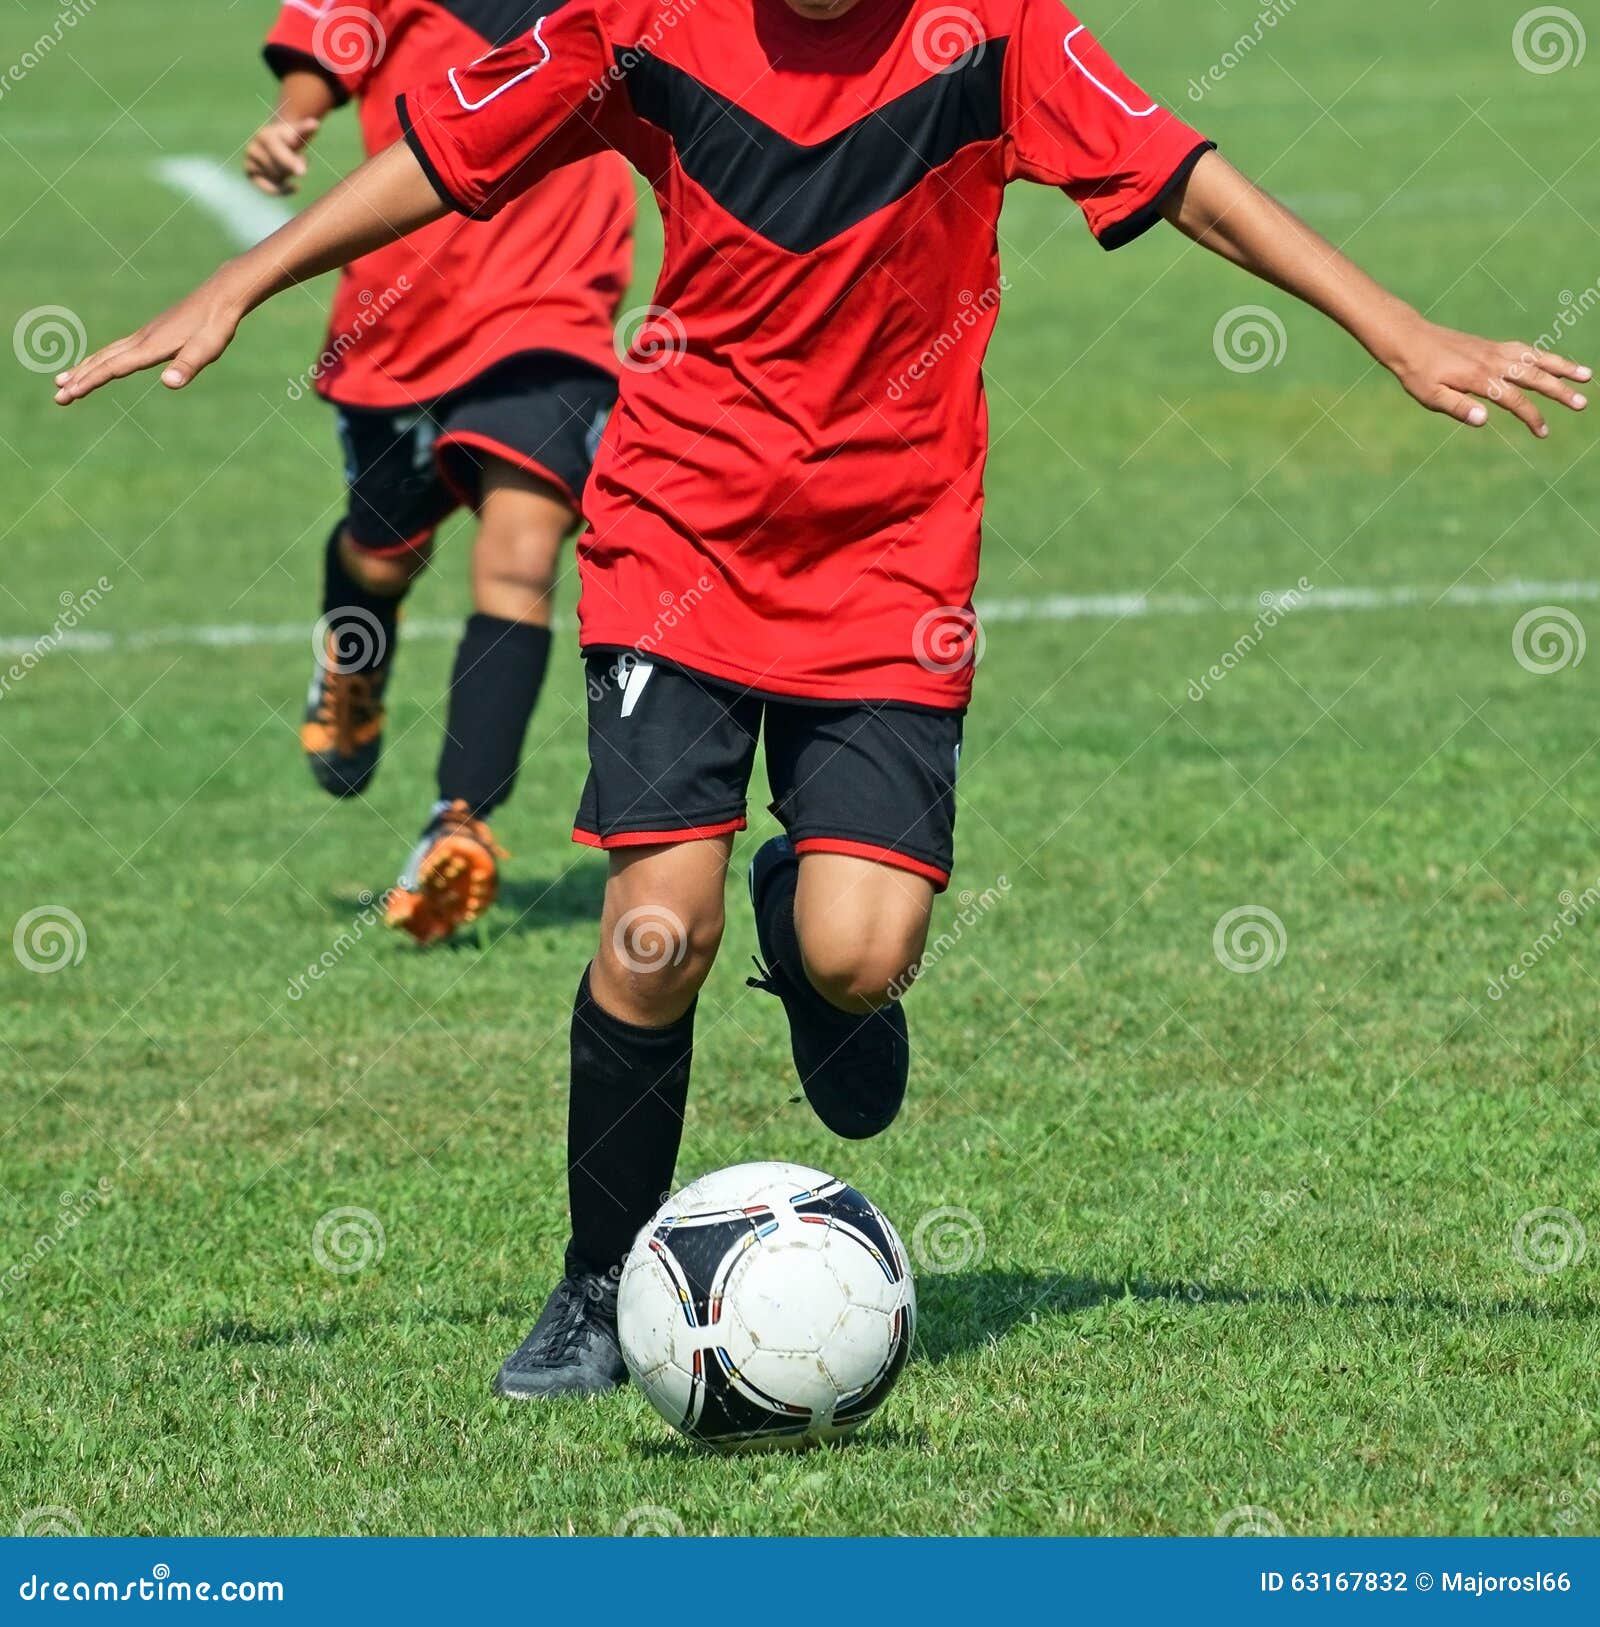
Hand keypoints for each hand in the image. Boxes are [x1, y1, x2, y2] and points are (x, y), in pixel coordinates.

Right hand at [54, 271, 248, 404]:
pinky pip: (117, 350)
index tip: (68, 394)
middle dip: (79, 380)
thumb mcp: (207, 350)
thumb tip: (170, 383)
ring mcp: (143, 335)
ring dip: (84, 369)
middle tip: (57, 397)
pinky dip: (101, 359)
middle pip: (101, 362)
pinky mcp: (150, 334)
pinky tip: (99, 365)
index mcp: (150, 347)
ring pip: (106, 354)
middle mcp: (140, 340)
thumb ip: (187, 366)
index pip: (112, 368)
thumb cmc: (216, 325)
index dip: (90, 382)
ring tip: (63, 380)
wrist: (220, 296)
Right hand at [244, 115, 320, 195]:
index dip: (290, 161)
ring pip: (277, 178)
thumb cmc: (290, 137)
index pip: (277, 151)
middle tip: (298, 158)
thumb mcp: (298, 132)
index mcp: (264, 136)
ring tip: (289, 163)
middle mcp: (253, 149)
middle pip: (279, 168)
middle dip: (292, 166)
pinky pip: (269, 189)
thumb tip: (315, 124)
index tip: (303, 173)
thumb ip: (306, 128)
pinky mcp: (250, 175)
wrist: (276, 144)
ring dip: (288, 175)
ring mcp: (250, 162)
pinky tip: (295, 187)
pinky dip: (282, 190)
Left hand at [1384, 318, 1590, 437]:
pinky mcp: (1492, 346)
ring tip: (1586, 376)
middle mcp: (1493, 362)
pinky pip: (1525, 350)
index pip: (1514, 400)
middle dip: (1560, 391)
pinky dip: (1543, 356)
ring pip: (1536, 358)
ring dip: (1562, 367)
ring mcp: (1495, 351)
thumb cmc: (1417, 373)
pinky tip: (1554, 363)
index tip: (1543, 432)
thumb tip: (1483, 420)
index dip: (1531, 416)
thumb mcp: (1430, 396)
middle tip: (1582, 404)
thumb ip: (1457, 407)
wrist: (1410, 340)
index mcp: (1480, 378)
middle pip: (1534, 376)